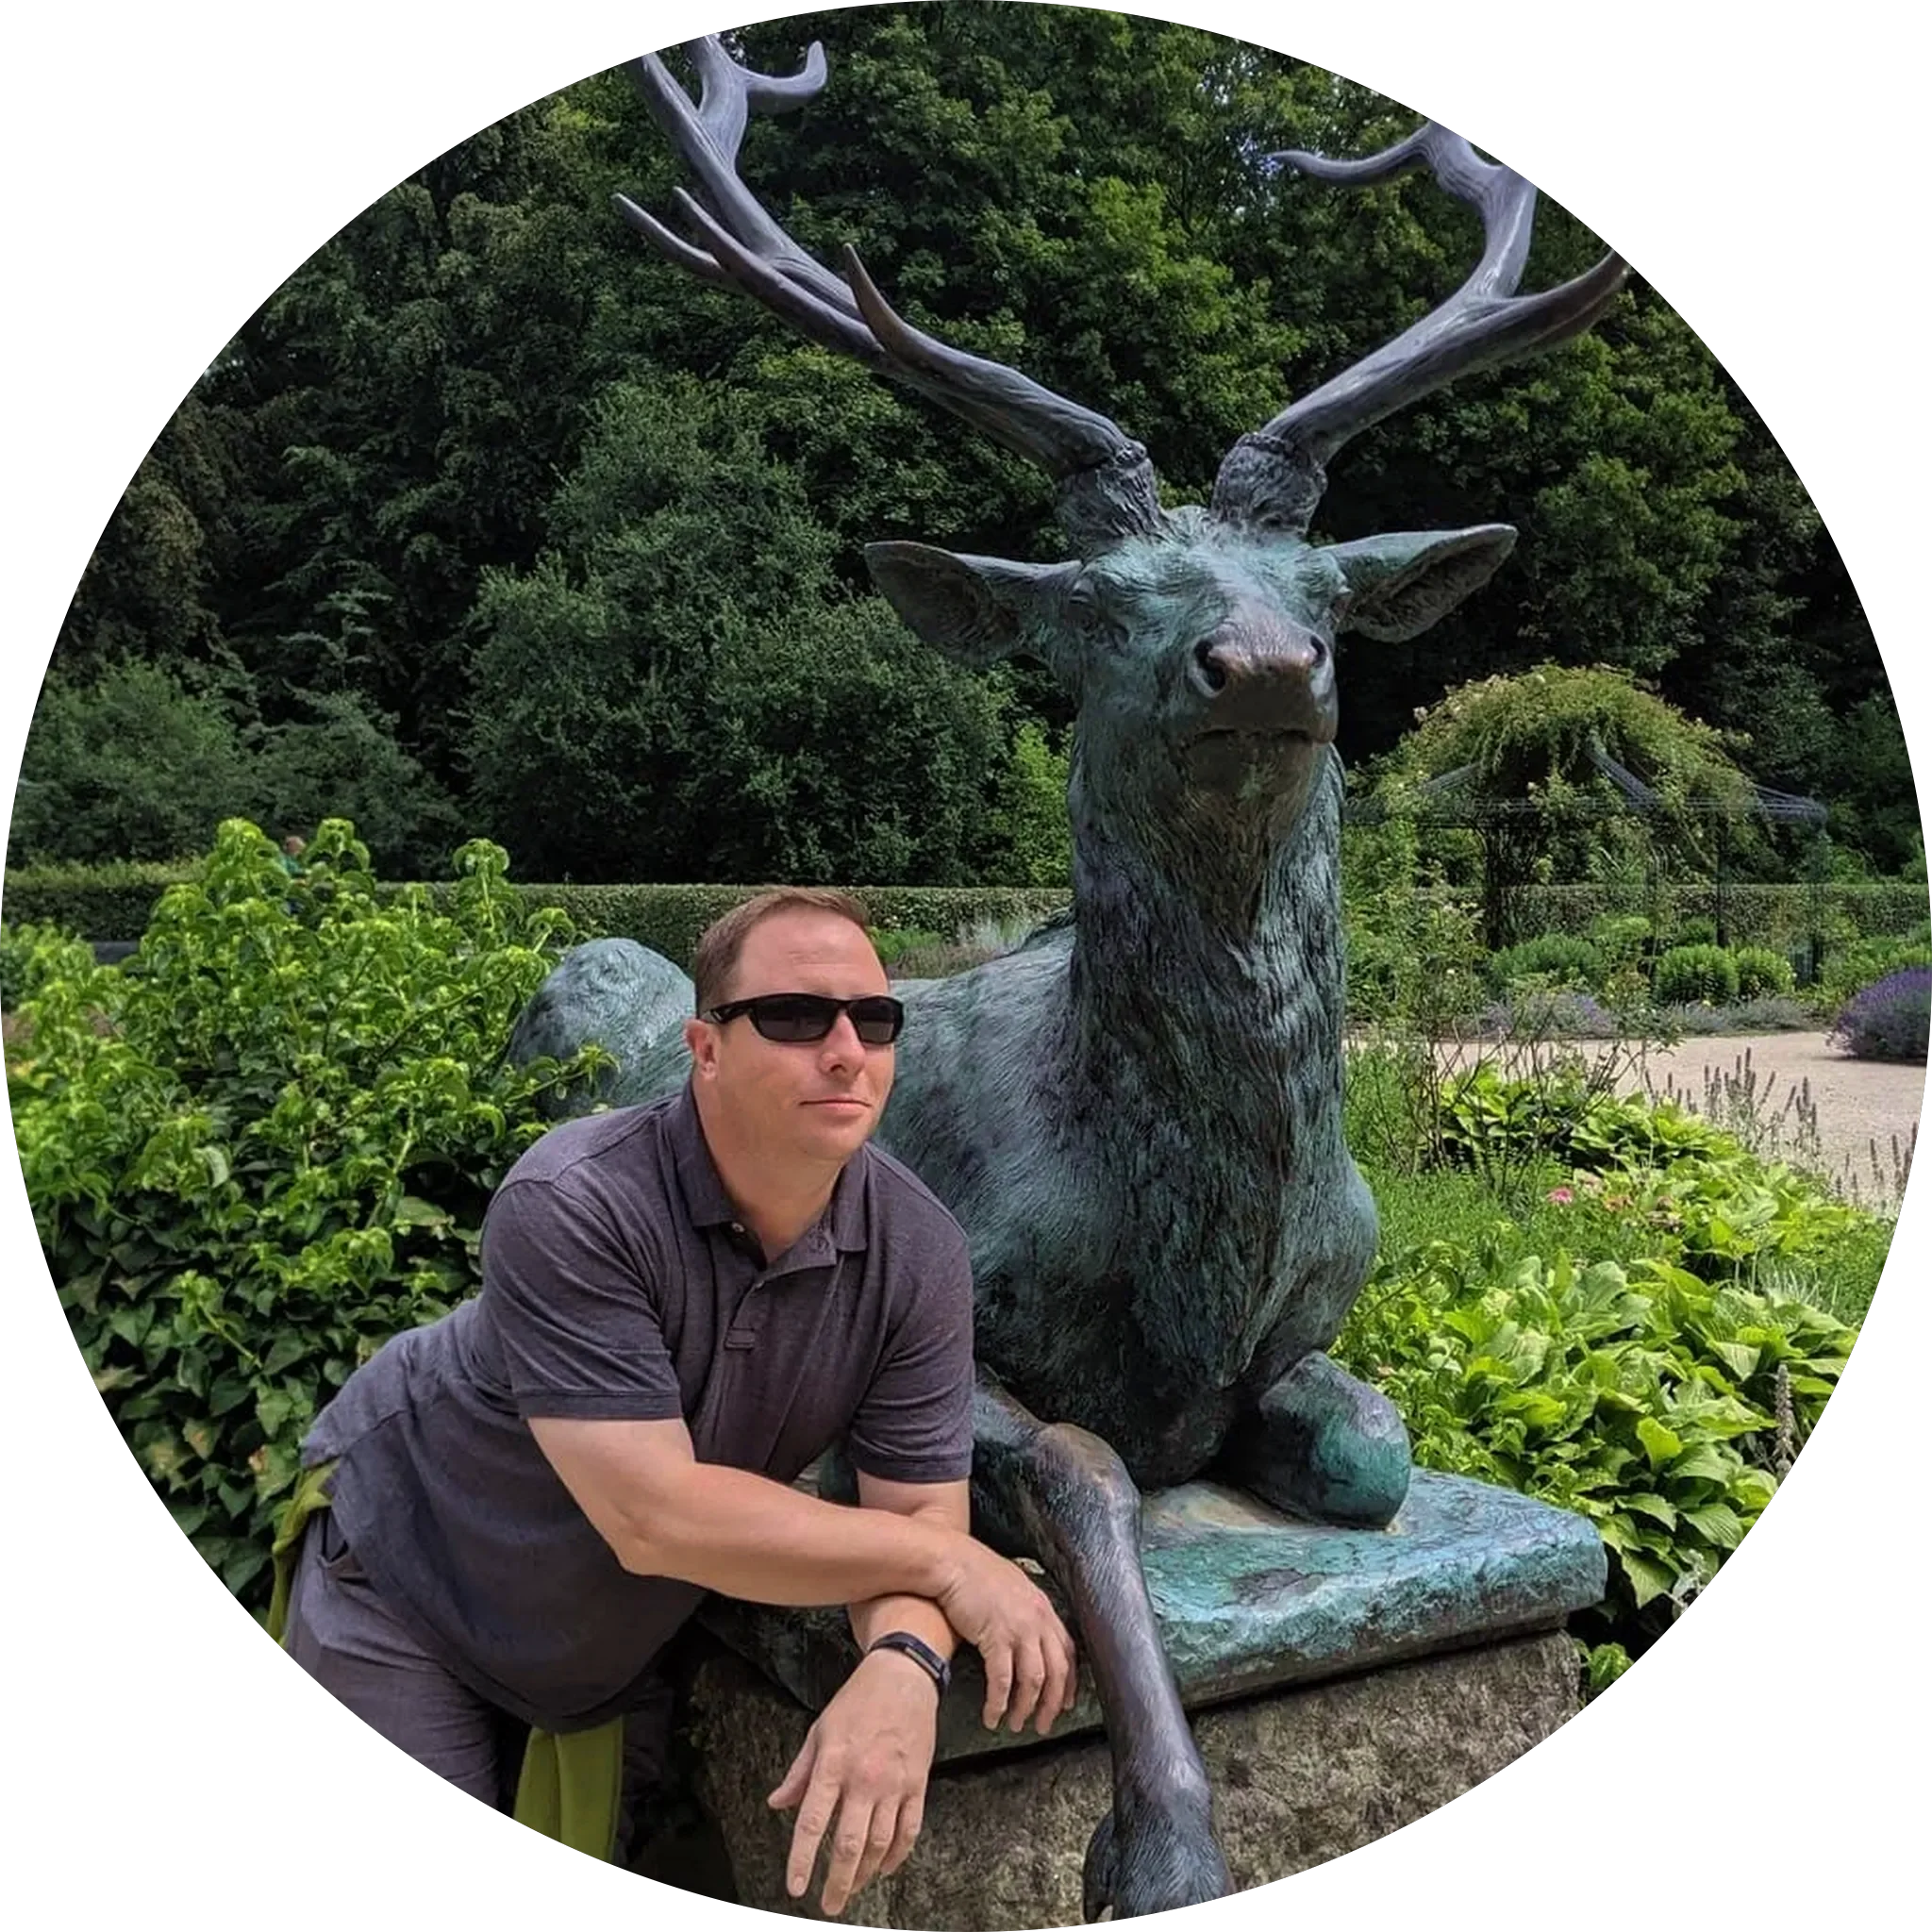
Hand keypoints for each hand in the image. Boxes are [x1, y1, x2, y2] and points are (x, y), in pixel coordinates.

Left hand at [768, 1647, 939, 1917]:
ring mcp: (894, 1783)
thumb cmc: (857, 1701)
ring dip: (865, 1874)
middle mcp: (864, 1779)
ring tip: (851, 1889)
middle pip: (850, 1844)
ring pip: (880, 1844)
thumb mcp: (820, 1730)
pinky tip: (885, 1868)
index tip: (795, 1886)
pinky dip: (897, 1856)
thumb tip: (777, 1803)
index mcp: (834, 1764)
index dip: (802, 1859)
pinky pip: (909, 1830)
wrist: (903, 1676)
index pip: (813, 1822)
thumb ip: (799, 1772)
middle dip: (837, 1881)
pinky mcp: (918, 1784)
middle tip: (828, 1906)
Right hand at [934, 1542, 1078, 1735]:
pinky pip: (1002, 1680)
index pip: (1068, 1651)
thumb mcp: (1014, 1586)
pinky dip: (998, 1703)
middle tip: (1043, 1727)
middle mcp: (1037, 1620)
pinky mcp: (995, 1636)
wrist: (952, 1561)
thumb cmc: (976, 1571)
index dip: (1069, 1681)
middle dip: (1051, 1705)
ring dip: (1024, 1708)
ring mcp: (1018, 1628)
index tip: (1065, 1703)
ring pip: (1032, 1680)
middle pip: (1056, 1672)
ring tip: (1014, 1725)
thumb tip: (1028, 1634)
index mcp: (1044, 1608)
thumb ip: (1027, 1610)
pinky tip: (991, 1716)